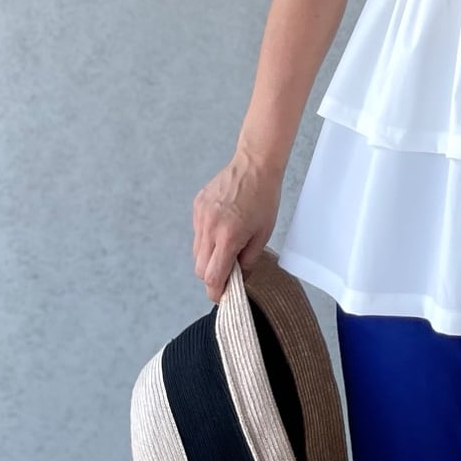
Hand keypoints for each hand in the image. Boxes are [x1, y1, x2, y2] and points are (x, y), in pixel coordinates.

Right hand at [191, 150, 281, 302]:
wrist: (255, 165)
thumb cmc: (264, 198)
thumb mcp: (264, 233)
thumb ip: (249, 260)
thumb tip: (238, 278)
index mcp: (228, 236)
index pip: (212, 276)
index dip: (216, 291)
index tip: (221, 296)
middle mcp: (209, 227)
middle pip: (200, 268)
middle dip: (212, 276)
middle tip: (228, 272)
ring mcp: (200, 216)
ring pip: (196, 251)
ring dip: (209, 257)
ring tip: (228, 245)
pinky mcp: (197, 206)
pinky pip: (197, 232)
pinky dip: (207, 237)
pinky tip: (223, 226)